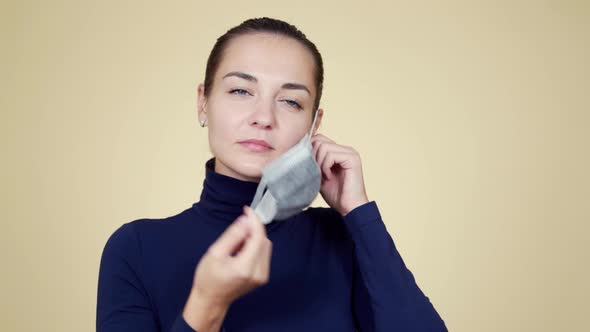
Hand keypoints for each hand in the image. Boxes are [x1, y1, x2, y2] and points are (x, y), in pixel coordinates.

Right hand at [183, 206, 271, 330]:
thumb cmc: (208, 278)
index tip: (247, 210)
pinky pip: (264, 255)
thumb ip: (232, 236)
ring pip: (266, 247)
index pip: (258, 237)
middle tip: (236, 230)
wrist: (211, 300)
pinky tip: (241, 252)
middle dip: (253, 230)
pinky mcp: (263, 277)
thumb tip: (245, 220)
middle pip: (264, 241)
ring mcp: (262, 276)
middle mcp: (258, 273)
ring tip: (236, 245)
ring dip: (254, 239)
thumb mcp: (215, 253)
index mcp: (245, 267)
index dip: (254, 221)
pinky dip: (255, 248)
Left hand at [311, 133, 368, 215]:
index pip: (319, 139)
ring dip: (319, 163)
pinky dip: (325, 167)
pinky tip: (329, 177)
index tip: (310, 167)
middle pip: (319, 140)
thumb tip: (299, 150)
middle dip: (313, 157)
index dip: (310, 151)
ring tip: (323, 176)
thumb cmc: (335, 194)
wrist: (349, 208)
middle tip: (317, 173)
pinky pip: (330, 155)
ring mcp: (350, 152)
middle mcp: (345, 149)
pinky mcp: (352, 158)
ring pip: (323, 146)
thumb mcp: (319, 175)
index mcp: (338, 151)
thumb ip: (313, 162)